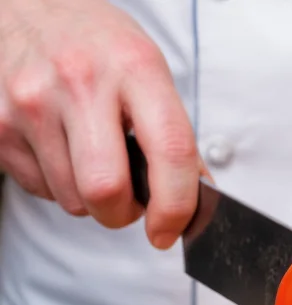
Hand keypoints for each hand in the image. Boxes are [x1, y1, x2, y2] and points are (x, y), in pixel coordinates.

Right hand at [0, 0, 199, 248]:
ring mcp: (32, 103)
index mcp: (135, 68)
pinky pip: (40, 189)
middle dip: (123, 214)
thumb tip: (197, 197)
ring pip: (72, 200)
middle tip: (131, 202)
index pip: (170, 152)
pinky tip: (63, 150)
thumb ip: (175, 135)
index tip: (171, 229)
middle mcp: (80, 82)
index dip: (176, 206)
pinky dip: (59, 186)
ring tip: (94, 161)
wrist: (27, 8)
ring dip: (91, 200)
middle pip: (106, 190)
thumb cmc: (98, 46)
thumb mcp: (149, 71)